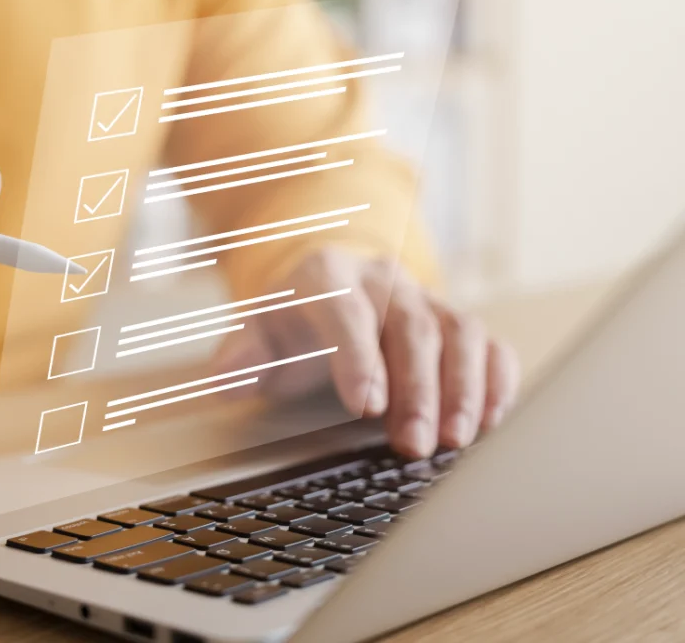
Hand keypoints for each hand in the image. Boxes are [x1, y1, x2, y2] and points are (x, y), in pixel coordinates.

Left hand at [214, 247, 519, 457]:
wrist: (326, 289)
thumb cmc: (294, 322)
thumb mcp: (257, 333)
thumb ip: (240, 358)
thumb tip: (224, 383)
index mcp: (328, 276)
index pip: (347, 312)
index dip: (358, 357)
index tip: (365, 407)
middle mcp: (383, 279)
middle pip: (411, 327)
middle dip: (417, 389)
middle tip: (415, 445)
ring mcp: (425, 297)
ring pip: (460, 331)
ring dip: (464, 388)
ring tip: (458, 440)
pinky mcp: (455, 320)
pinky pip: (489, 342)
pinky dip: (497, 378)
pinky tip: (493, 420)